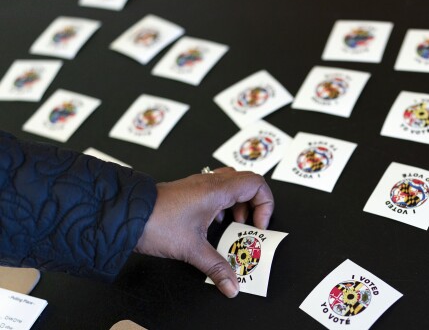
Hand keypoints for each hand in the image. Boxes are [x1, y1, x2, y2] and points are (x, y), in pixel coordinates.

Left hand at [134, 168, 273, 297]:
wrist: (124, 215)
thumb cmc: (156, 223)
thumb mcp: (192, 249)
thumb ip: (216, 267)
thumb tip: (232, 284)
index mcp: (217, 189)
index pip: (256, 183)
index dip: (264, 204)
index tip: (257, 225)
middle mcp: (210, 182)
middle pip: (246, 182)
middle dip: (253, 205)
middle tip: (247, 225)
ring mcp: (198, 185)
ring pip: (230, 184)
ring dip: (237, 204)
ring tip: (231, 225)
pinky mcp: (188, 191)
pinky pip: (215, 191)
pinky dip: (221, 205)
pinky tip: (211, 224)